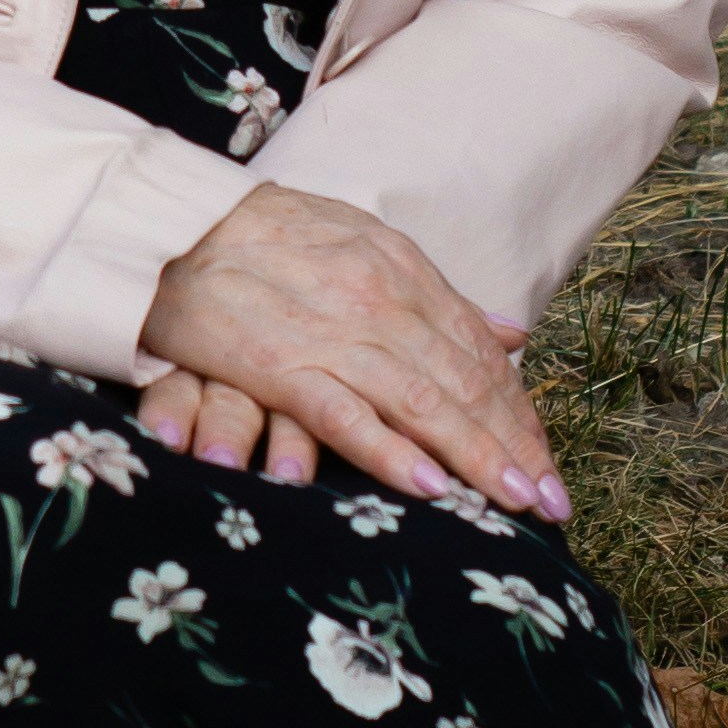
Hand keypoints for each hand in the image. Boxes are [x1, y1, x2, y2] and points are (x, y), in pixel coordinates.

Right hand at [138, 182, 567, 520]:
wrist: (173, 224)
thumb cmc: (264, 238)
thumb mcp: (364, 245)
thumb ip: (435, 296)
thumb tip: (509, 334)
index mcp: (403, 272)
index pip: (479, 352)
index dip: (518, 411)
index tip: (547, 461)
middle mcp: (381, 300)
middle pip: (465, 382)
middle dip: (515, 445)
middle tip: (554, 502)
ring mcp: (333, 333)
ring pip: (423, 401)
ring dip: (476, 456)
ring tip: (517, 502)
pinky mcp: (279, 364)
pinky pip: (347, 415)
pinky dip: (392, 451)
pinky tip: (431, 486)